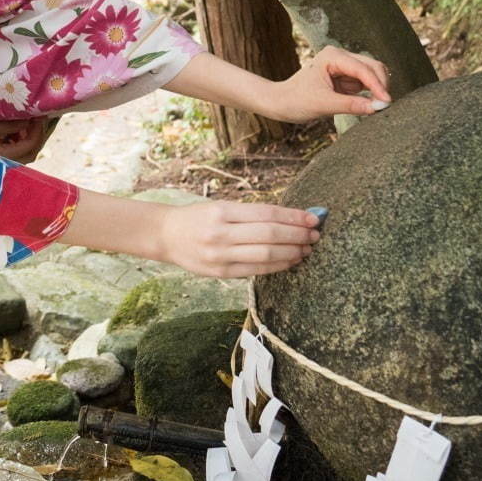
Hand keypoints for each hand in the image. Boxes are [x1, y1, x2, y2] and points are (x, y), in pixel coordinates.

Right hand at [0, 117, 54, 162]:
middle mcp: (8, 165)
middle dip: (35, 135)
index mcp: (9, 158)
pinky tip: (9, 131)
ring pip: (22, 154)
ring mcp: (1, 166)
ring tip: (22, 123)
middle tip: (35, 118)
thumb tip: (28, 120)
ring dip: (25, 139)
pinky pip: (11, 154)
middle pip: (31, 152)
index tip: (39, 114)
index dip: (38, 129)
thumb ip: (11, 125)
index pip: (32, 144)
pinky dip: (15, 143)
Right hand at [157, 201, 321, 277]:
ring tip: (306, 249)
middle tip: (315, 235)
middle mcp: (220, 233)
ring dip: (292, 252)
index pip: (266, 214)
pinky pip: (256, 270)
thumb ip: (250, 214)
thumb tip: (290, 219)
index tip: (312, 219)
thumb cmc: (198, 218)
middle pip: (269, 235)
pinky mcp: (220, 273)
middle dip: (297, 235)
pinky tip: (290, 261)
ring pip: (266, 254)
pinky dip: (277, 265)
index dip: (293, 217)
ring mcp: (220, 255)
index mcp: (222, 211)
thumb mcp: (220, 207)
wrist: (166, 235)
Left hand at [267, 45, 392, 121]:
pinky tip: (368, 105)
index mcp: (333, 56)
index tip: (387, 101)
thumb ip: (351, 105)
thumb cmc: (296, 101)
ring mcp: (345, 67)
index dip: (377, 85)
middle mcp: (341, 57)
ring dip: (376, 90)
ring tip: (376, 107)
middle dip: (380, 85)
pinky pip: (365, 85)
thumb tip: (378, 107)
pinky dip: (370, 94)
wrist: (280, 103)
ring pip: (372, 75)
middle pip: (373, 67)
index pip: (363, 69)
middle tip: (384, 106)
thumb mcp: (324, 105)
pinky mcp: (346, 78)